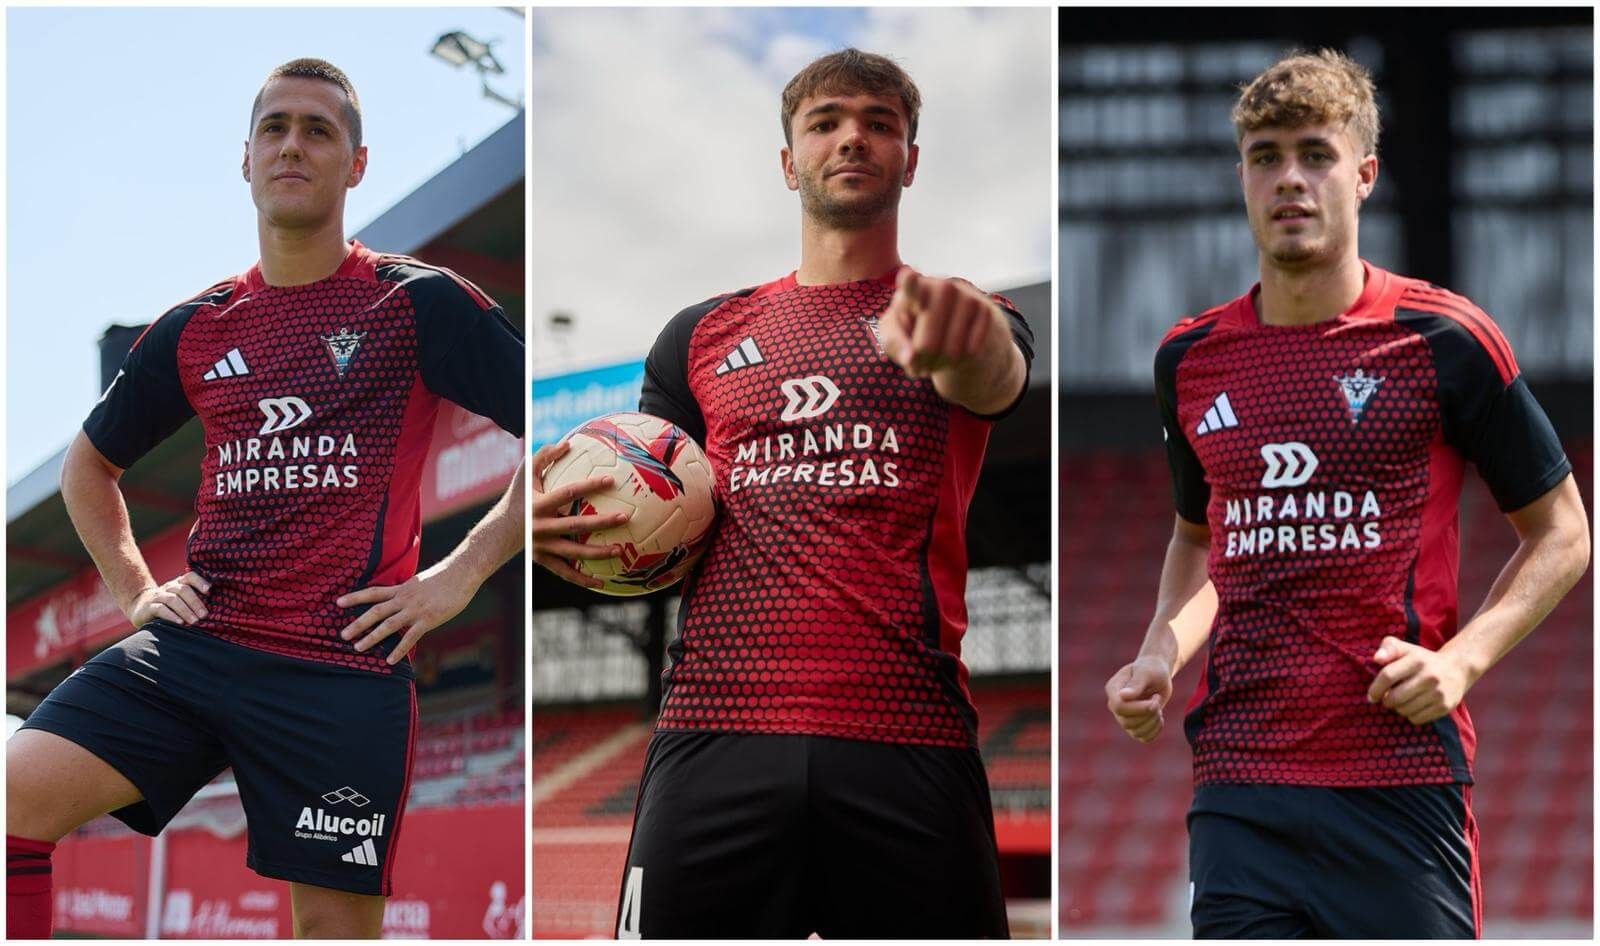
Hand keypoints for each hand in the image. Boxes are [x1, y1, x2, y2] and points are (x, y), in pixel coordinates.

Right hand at [129, 572, 210, 626]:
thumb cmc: (169, 606)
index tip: (209, 590)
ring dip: (185, 610)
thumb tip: (219, 607)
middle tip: (204, 615)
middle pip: (183, 590)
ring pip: (173, 600)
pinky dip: (171, 616)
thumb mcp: (181, 600)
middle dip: (195, 602)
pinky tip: (180, 623)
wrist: (140, 607)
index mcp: (179, 584)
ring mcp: (158, 596)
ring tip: (194, 621)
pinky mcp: (149, 607)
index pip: (190, 577)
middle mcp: (169, 587)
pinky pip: (160, 609)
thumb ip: (194, 600)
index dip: (199, 581)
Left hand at [337, 563, 474, 664]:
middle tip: (342, 634)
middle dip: (358, 623)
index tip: (338, 603)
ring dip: (372, 637)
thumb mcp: (421, 582)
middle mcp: (405, 599)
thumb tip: (402, 600)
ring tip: (358, 648)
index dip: (355, 597)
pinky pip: (410, 637)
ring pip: (388, 625)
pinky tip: (391, 660)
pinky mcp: (428, 619)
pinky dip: (399, 649)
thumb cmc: (446, 577)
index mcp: (402, 589)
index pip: (374, 593)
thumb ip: (410, 592)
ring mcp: (416, 609)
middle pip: (375, 611)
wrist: (462, 572)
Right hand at [531, 441, 629, 589]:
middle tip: (625, 518)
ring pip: (573, 552)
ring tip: (621, 550)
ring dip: (598, 553)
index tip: (611, 480)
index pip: (568, 493)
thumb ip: (544, 456)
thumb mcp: (525, 473)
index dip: (590, 486)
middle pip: (576, 525)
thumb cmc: (517, 496)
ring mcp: (542, 546)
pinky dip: (582, 579)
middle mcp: (541, 526)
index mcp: (539, 504)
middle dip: (601, 522)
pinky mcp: (543, 560)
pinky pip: (566, 572)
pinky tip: (602, 583)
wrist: (498, 530)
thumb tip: (568, 442)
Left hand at [878, 268, 1007, 378]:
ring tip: (933, 358)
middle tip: (918, 363)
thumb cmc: (913, 328)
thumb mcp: (895, 334)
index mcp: (912, 289)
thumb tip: (911, 358)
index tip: (909, 275)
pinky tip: (953, 354)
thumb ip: (895, 344)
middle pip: (928, 346)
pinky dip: (960, 361)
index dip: (909, 282)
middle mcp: (941, 287)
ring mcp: (966, 296)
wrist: (952, 322)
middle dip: (922, 362)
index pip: (911, 286)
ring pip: (951, 352)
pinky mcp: (985, 310)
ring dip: (940, 364)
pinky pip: (971, 351)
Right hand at [1105, 655, 1173, 742]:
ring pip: (1136, 732)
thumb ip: (1136, 684)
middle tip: (1157, 698)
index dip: (1139, 708)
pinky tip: (1159, 718)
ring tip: (1158, 706)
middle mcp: (1115, 706)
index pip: (1118, 707)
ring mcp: (1123, 717)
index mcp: (1113, 690)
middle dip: (1148, 714)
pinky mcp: (1135, 726)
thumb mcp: (1146, 673)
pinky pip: (1144, 738)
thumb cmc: (1151, 669)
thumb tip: (1122, 696)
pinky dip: (1155, 730)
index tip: (1154, 698)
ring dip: (1153, 722)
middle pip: (1127, 722)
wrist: (1157, 675)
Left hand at [1367, 636, 1473, 724]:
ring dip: (1398, 708)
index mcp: (1416, 660)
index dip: (1375, 688)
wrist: (1457, 669)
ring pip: (1404, 710)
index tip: (1371, 696)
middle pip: (1394, 697)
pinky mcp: (1445, 706)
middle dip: (1386, 701)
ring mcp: (1438, 692)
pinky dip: (1410, 715)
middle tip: (1387, 698)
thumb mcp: (1406, 649)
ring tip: (1402, 701)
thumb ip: (1388, 648)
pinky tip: (1414, 706)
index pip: (1388, 676)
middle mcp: (1429, 676)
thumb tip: (1377, 658)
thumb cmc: (1422, 660)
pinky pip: (1417, 719)